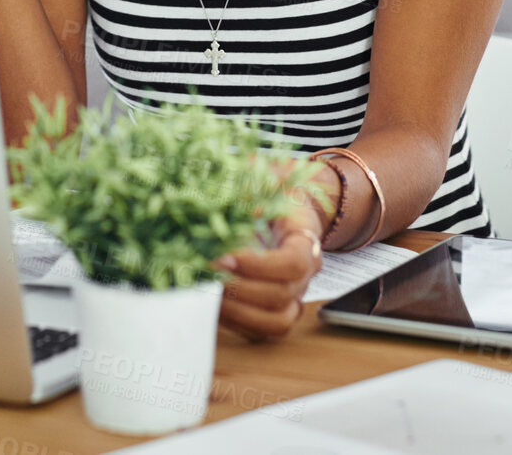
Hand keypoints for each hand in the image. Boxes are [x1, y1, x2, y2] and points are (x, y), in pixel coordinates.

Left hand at [212, 201, 325, 341]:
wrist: (278, 206)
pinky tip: (207, 305)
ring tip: (206, 294)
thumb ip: (246, 190)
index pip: (294, 263)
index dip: (259, 266)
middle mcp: (303, 275)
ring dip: (237, 313)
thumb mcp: (261, 181)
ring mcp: (290, 297)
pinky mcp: (272, 311)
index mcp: (306, 241)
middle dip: (240, 289)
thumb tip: (215, 201)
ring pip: (276, 322)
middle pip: (282, 296)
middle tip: (206, 275)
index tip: (225, 256)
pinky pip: (260, 330)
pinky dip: (234, 323)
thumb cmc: (268, 192)